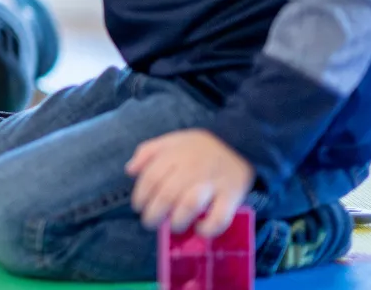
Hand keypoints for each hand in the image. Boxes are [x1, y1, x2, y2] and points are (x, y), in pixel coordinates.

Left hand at [127, 129, 254, 236]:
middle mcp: (192, 169)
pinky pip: (221, 216)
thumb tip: (129, 170)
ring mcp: (213, 182)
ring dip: (178, 220)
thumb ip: (147, 152)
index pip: (151, 178)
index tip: (139, 207)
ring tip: (174, 226)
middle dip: (154, 214)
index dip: (140, 196)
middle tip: (151, 223)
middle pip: (167, 194)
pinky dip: (209, 227)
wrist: (241, 142)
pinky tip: (200, 229)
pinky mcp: (232, 195)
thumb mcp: (171, 140)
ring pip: (190, 204)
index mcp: (175, 154)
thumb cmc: (200, 147)